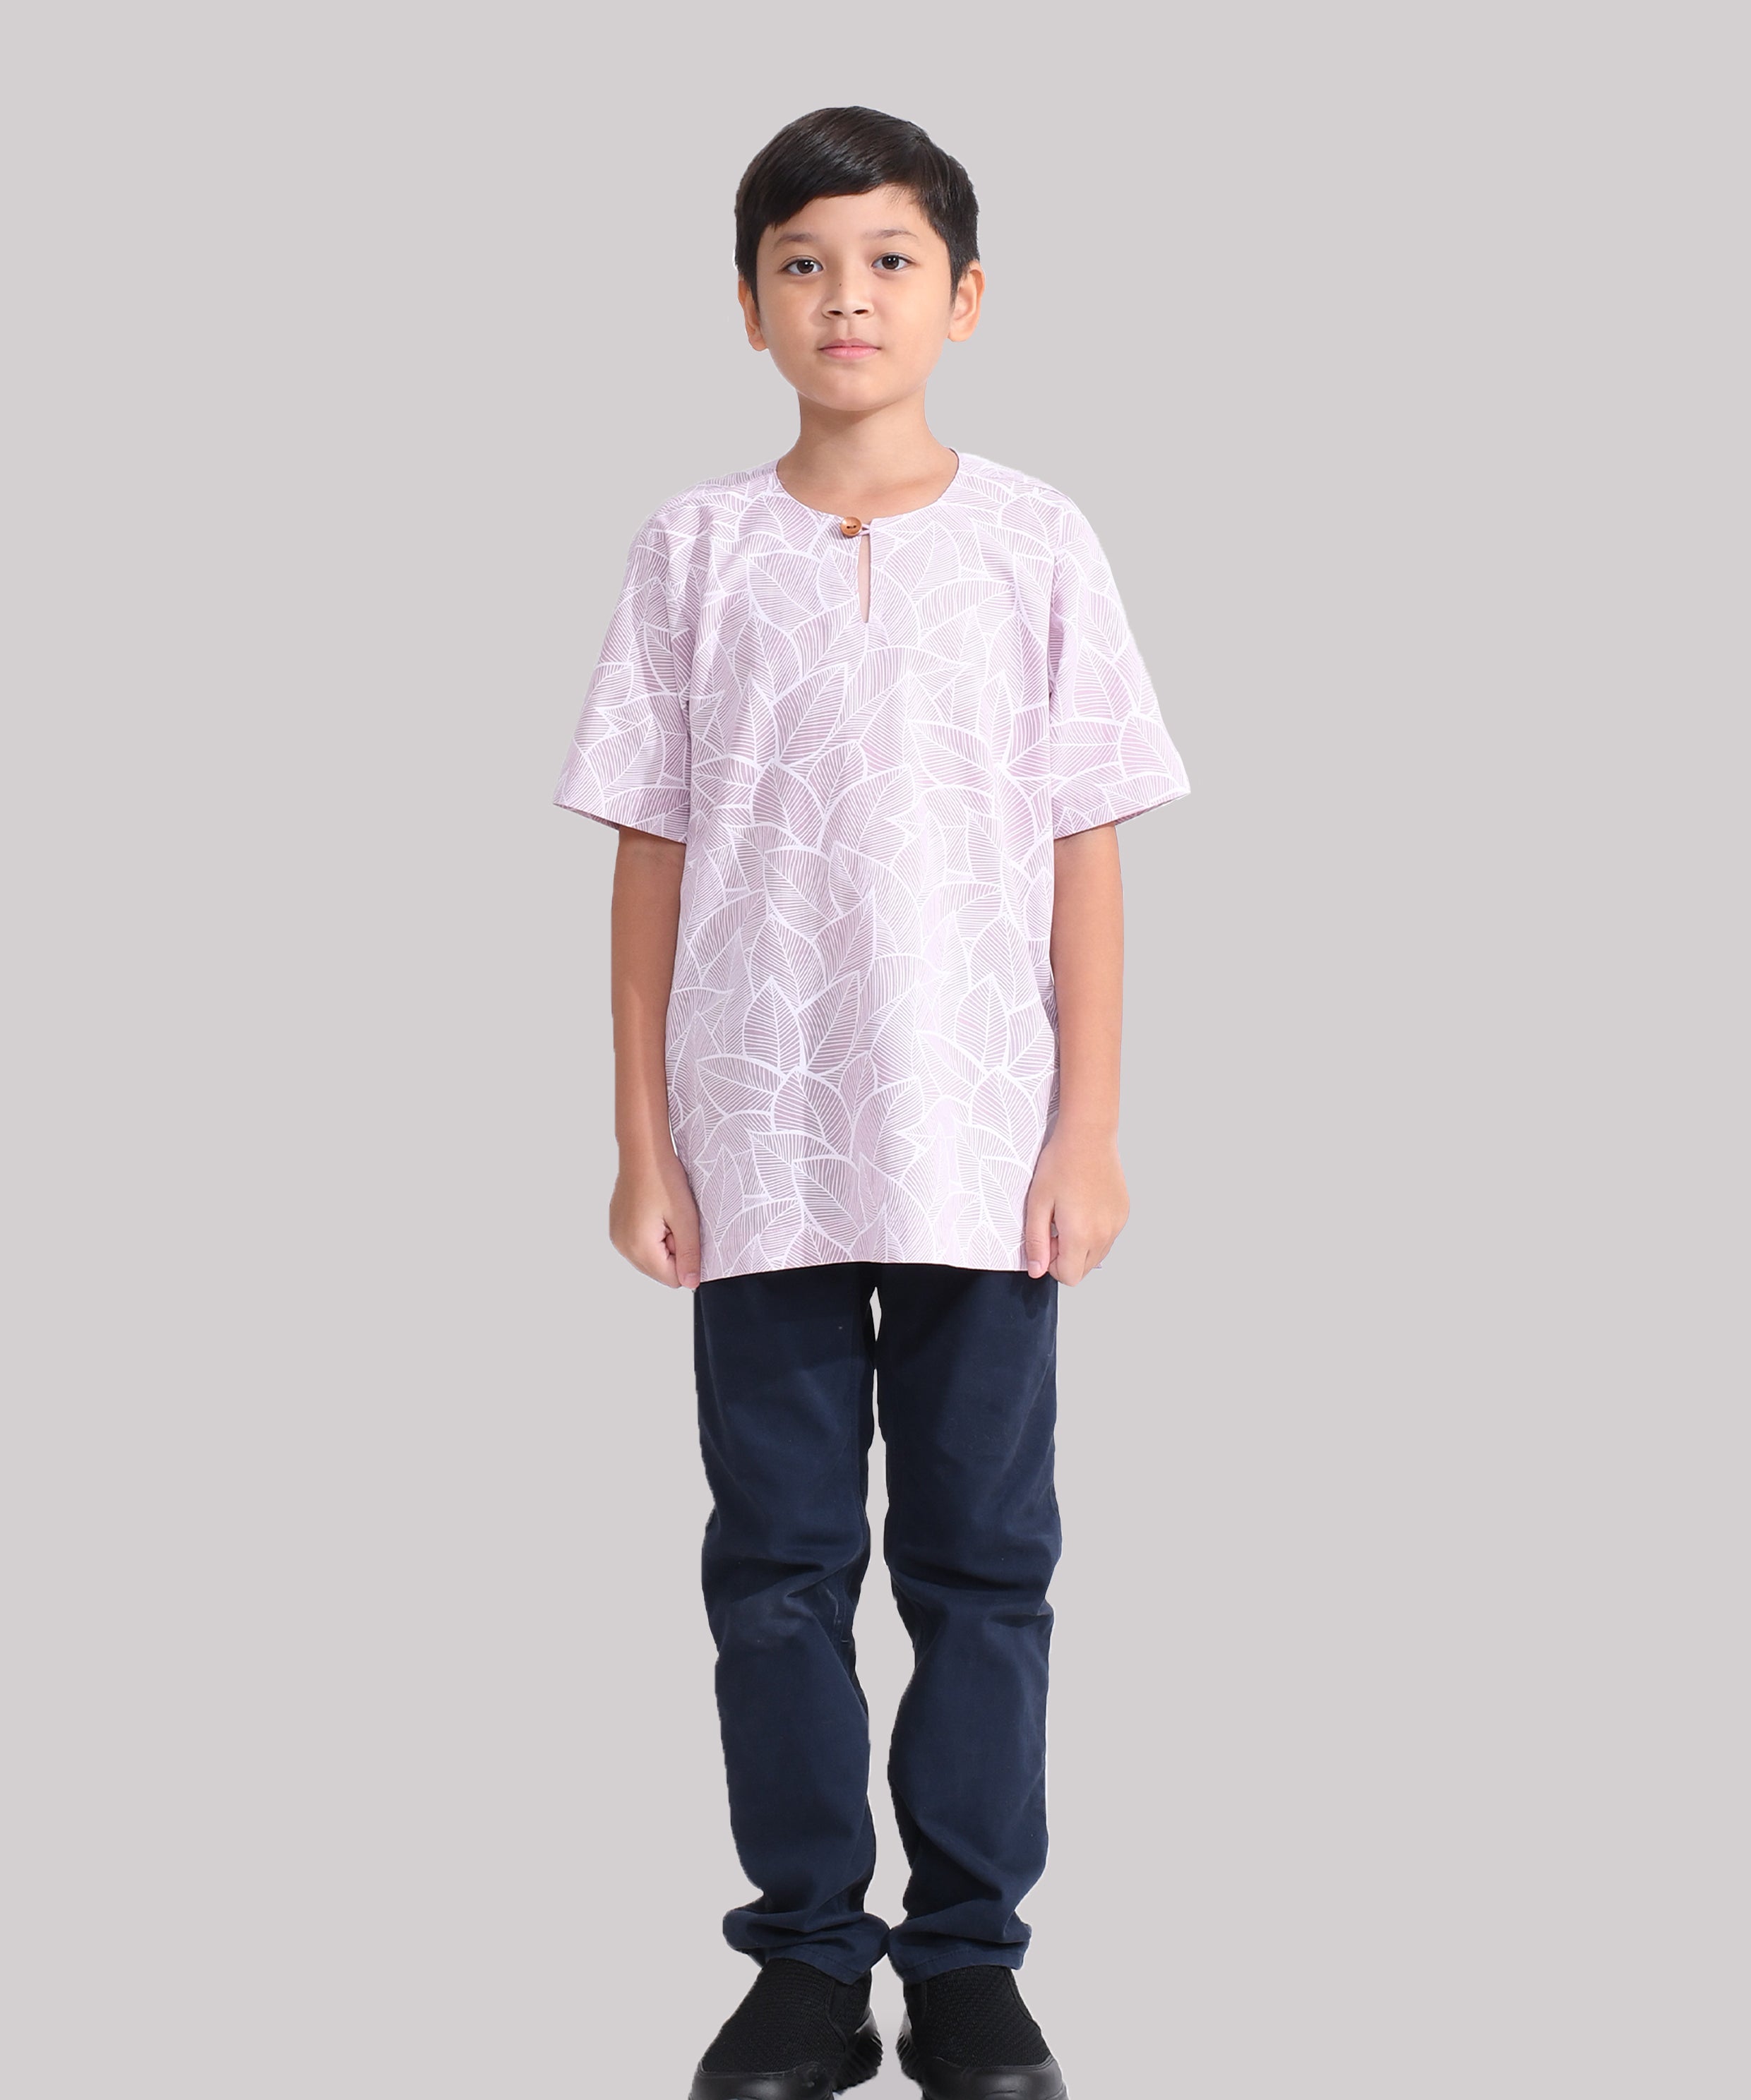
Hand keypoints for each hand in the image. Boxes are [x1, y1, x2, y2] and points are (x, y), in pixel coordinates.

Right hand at [609, 1149, 702, 1288]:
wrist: (642, 1151)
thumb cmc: (664, 1179)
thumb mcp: (686, 1219)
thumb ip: (690, 1255)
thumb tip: (691, 1284)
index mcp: (639, 1248)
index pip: (673, 1279)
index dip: (686, 1258)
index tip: (683, 1231)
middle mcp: (623, 1247)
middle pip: (660, 1270)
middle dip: (673, 1250)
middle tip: (674, 1220)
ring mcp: (618, 1237)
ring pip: (651, 1257)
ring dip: (663, 1241)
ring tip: (664, 1213)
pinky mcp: (617, 1227)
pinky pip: (640, 1243)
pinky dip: (651, 1232)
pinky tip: (654, 1210)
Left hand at [1022, 1128, 1128, 1284]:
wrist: (1088, 1137)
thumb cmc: (1061, 1164)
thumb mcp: (1037, 1203)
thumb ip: (1036, 1242)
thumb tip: (1036, 1270)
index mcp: (1081, 1235)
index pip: (1068, 1277)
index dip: (1051, 1264)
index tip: (1046, 1240)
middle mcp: (1104, 1234)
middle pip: (1082, 1271)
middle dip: (1065, 1257)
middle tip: (1056, 1226)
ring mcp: (1117, 1225)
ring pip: (1096, 1256)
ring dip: (1080, 1246)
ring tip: (1070, 1214)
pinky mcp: (1123, 1214)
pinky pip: (1107, 1238)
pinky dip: (1094, 1232)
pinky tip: (1084, 1207)